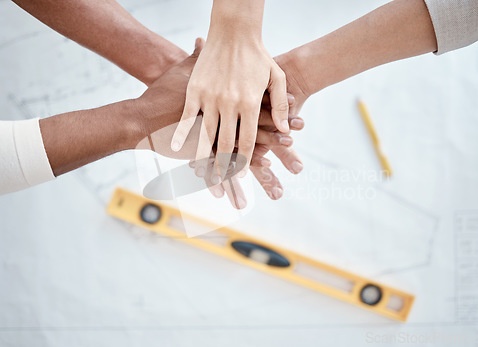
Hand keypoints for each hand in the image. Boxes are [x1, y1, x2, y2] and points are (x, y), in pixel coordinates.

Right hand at [170, 33, 289, 182]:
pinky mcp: (194, 91)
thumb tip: (285, 127)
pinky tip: (179, 152)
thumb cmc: (257, 54)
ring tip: (204, 176)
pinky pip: (187, 119)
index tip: (243, 175)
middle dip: (225, 166)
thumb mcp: (276, 77)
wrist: (232, 31)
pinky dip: (183, 137)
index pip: (249, 139)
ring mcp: (209, 98)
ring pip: (206, 136)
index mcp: (250, 102)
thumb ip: (281, 103)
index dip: (247, 160)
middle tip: (224, 182)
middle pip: (227, 143)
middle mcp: (229, 103)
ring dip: (205, 158)